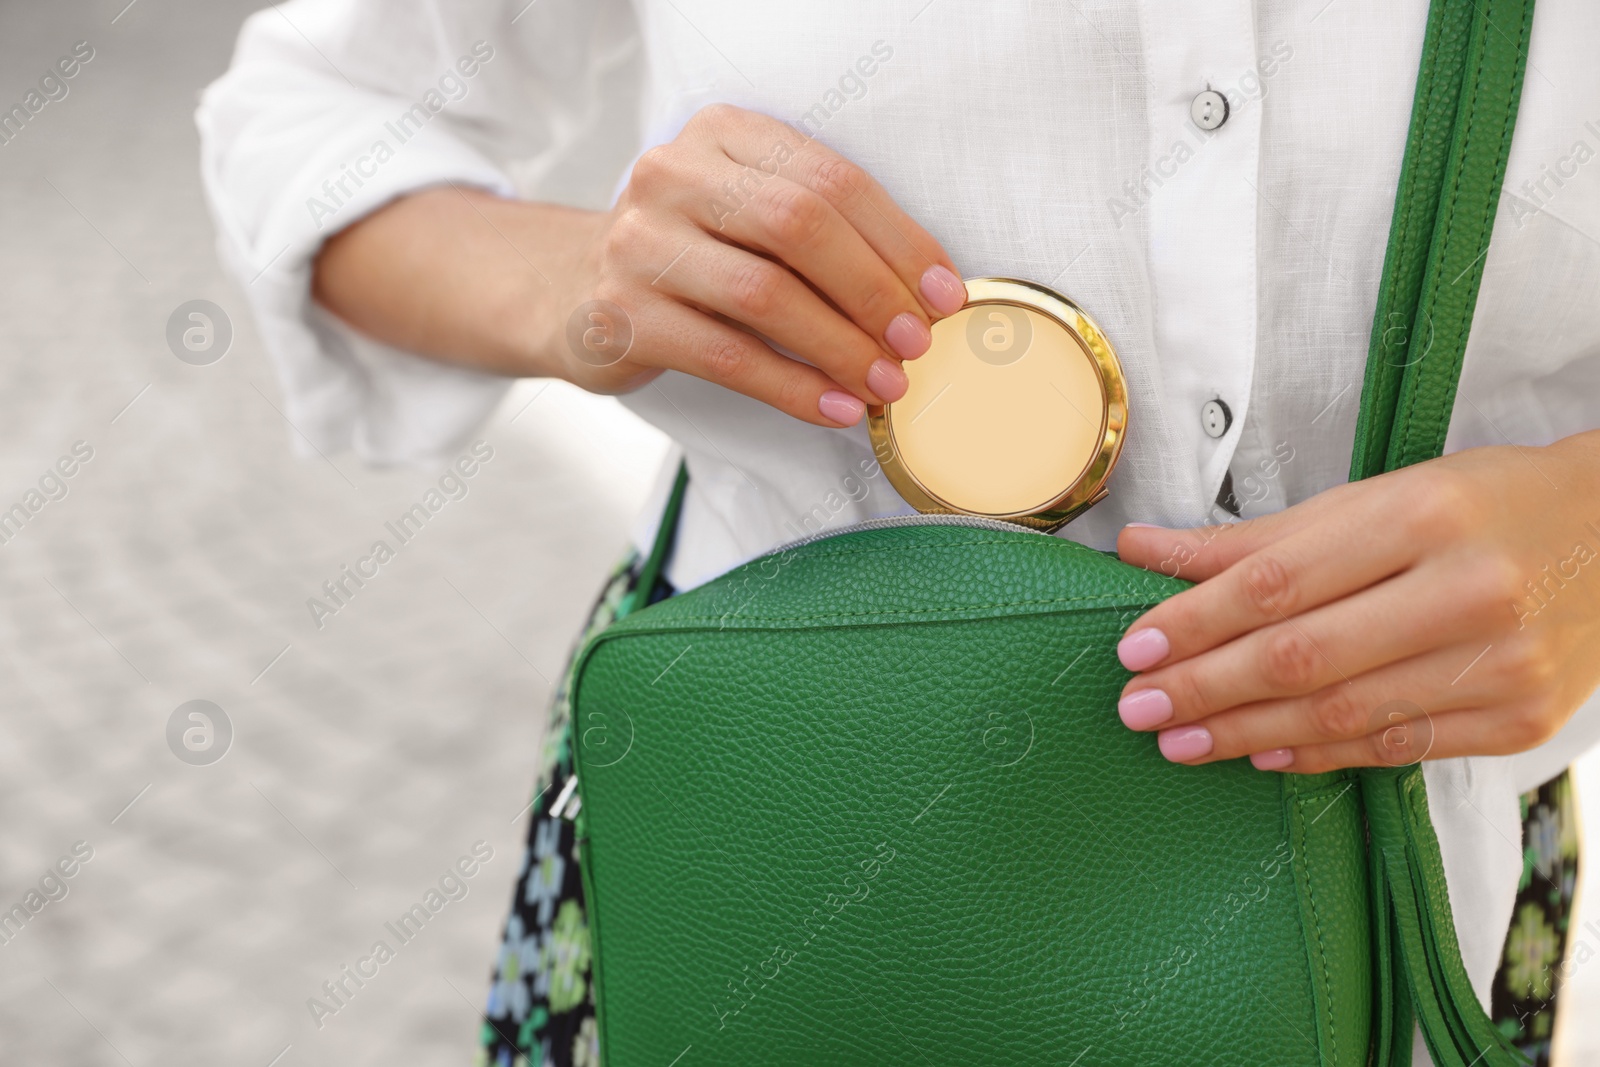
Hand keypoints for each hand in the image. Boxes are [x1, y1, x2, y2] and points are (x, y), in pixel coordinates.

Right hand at [555, 103, 965, 425]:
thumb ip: (822, 234)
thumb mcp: (748, 215)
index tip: (944, 295)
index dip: (899, 241)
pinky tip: (834, 408)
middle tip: (916, 344)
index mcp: (722, 134)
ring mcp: (640, 243)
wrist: (572, 289)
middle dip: (873, 292)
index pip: (831, 180)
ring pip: (764, 294)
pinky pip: (726, 357)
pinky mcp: (621, 313)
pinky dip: (792, 387)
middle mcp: (673, 175)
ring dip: (839, 347)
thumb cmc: (692, 256)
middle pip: (799, 227)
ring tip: (885, 384)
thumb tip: (925, 296)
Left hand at [1111, 433, 1599, 772]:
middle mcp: (1468, 592)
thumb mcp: (1375, 497)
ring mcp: (1503, 664)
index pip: (1280, 582)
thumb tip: (1144, 550)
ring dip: (1246, 734)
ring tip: (1179, 740)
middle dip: (1205, 687)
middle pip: (1304, 655)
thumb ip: (1257, 537)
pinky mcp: (1520, 720)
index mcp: (1423, 516)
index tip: (1135, 647)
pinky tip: (1262, 753)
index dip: (1197, 620)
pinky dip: (1320, 755)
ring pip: (1344, 714)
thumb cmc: (1481, 506)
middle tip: (1137, 706)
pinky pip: (1396, 749)